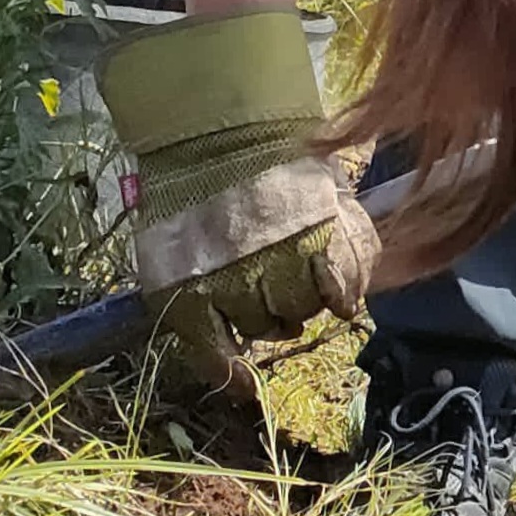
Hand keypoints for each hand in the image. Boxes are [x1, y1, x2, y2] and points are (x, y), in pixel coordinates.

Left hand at [99, 9, 375, 386]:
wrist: (220, 132)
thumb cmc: (189, 199)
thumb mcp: (169, 259)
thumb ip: (199, 318)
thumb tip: (238, 382)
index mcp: (189, 295)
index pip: (216, 355)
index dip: (233, 372)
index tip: (246, 383)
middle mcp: (236, 287)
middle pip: (271, 327)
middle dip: (271, 313)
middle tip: (270, 283)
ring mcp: (283, 263)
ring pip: (308, 309)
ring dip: (307, 298)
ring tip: (301, 270)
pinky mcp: (323, 239)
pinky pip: (344, 287)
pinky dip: (347, 293)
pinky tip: (345, 295)